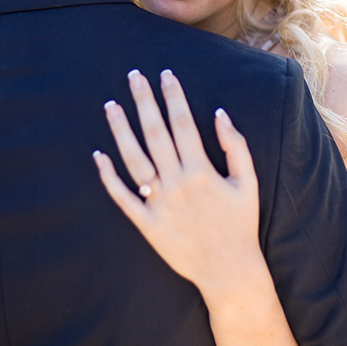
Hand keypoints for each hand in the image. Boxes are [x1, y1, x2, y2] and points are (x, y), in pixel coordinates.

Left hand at [93, 69, 262, 300]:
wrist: (228, 270)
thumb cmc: (240, 223)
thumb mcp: (248, 182)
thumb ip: (236, 146)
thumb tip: (220, 114)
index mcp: (202, 171)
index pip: (183, 123)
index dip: (174, 96)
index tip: (165, 75)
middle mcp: (177, 184)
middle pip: (155, 133)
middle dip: (144, 101)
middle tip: (133, 76)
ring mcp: (158, 204)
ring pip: (134, 160)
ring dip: (121, 131)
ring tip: (110, 105)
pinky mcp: (146, 224)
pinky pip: (123, 197)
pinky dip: (108, 176)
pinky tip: (98, 155)